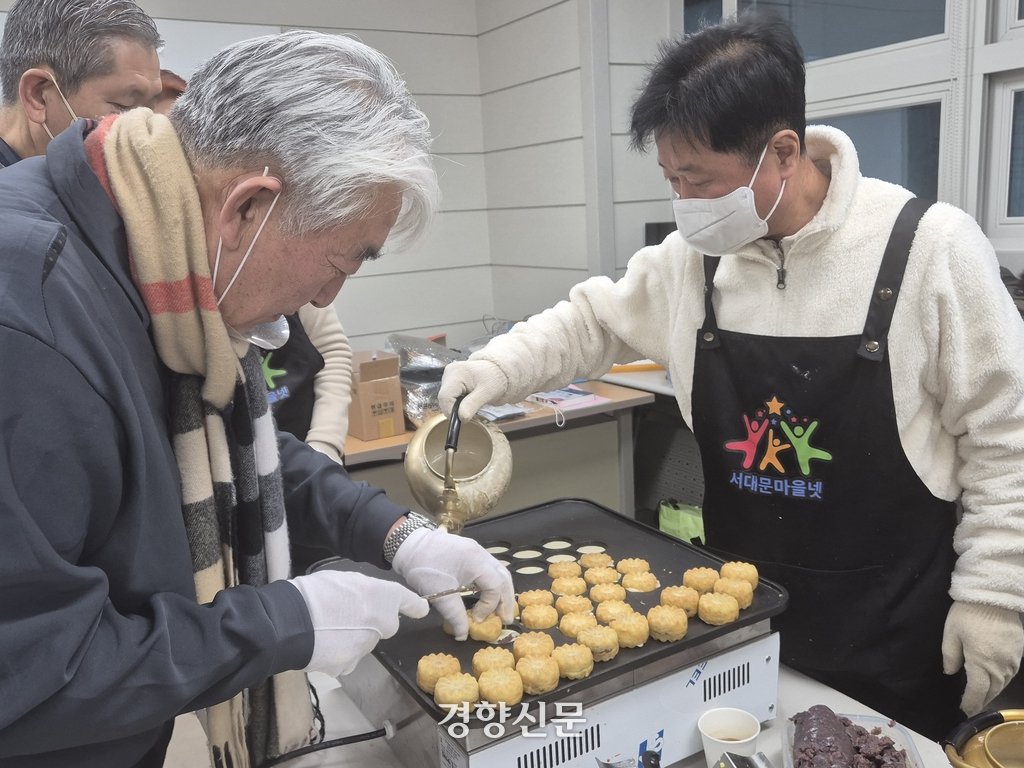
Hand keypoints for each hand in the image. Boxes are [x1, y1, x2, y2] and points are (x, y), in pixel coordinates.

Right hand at [290, 570, 428, 676]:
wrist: (291, 621)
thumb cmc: (317, 592)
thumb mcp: (347, 579)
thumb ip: (366, 592)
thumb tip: (369, 602)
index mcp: (384, 597)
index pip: (409, 602)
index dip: (414, 605)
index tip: (420, 609)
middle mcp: (382, 624)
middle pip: (385, 626)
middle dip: (373, 622)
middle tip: (347, 613)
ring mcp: (366, 648)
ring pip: (364, 643)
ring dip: (353, 637)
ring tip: (327, 627)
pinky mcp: (348, 666)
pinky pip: (347, 659)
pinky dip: (339, 653)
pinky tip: (322, 643)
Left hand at [391, 527, 515, 639]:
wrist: (408, 545)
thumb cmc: (424, 567)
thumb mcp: (439, 594)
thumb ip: (454, 615)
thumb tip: (463, 635)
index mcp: (476, 561)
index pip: (495, 586)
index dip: (490, 606)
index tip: (477, 619)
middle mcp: (481, 553)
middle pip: (504, 577)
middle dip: (506, 599)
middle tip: (506, 619)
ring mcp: (476, 551)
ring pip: (498, 572)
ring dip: (500, 591)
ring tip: (499, 609)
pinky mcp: (469, 552)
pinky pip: (488, 569)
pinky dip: (491, 584)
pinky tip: (486, 595)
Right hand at [438, 360, 509, 419]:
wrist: (498, 372)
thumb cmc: (494, 379)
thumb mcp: (486, 393)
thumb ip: (472, 405)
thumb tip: (461, 418)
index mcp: (456, 372)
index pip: (445, 397)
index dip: (451, 411)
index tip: (464, 418)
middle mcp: (449, 372)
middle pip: (444, 399)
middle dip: (456, 408)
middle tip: (471, 408)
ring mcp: (448, 376)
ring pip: (446, 399)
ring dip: (457, 405)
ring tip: (472, 401)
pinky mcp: (449, 381)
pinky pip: (449, 397)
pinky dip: (457, 402)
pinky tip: (467, 398)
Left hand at [941, 601, 1022, 714]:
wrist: (994, 596)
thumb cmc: (967, 613)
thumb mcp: (951, 633)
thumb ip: (950, 655)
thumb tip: (950, 672)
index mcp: (981, 662)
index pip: (977, 690)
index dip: (971, 702)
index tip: (964, 709)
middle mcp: (1000, 664)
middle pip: (993, 689)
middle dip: (983, 699)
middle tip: (973, 706)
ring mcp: (1013, 658)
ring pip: (1004, 682)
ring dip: (994, 690)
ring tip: (984, 695)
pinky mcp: (1019, 650)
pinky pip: (1012, 671)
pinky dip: (1003, 679)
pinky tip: (997, 679)